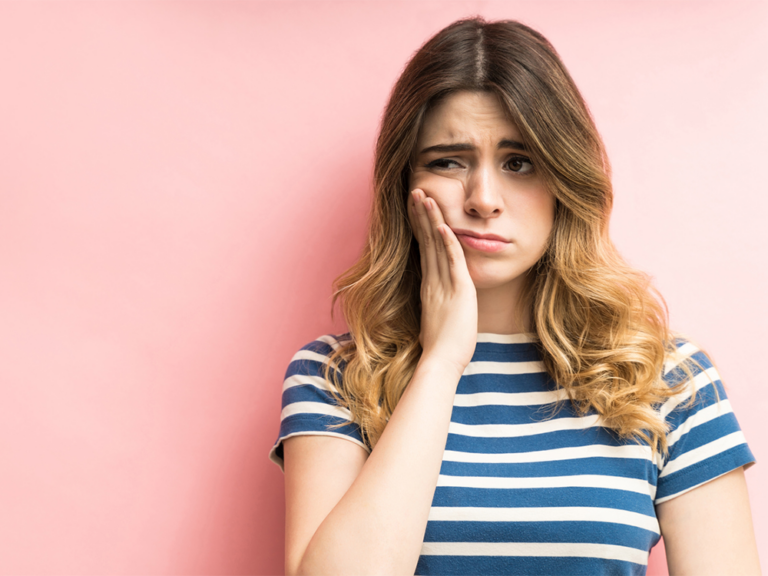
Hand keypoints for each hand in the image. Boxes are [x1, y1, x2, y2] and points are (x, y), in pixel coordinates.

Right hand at [407, 188, 476, 375]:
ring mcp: (443, 285)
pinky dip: (448, 241)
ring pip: (435, 245)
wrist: (440, 362)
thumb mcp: (441, 320)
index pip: (424, 249)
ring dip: (431, 219)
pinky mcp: (458, 291)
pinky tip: (444, 224)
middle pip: (425, 240)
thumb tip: (443, 303)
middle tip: (415, 191)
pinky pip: (451, 261)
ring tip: (424, 196)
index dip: (420, 226)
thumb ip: (441, 306)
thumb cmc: (442, 349)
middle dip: (420, 214)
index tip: (416, 208)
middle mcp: (432, 281)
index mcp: (429, 286)